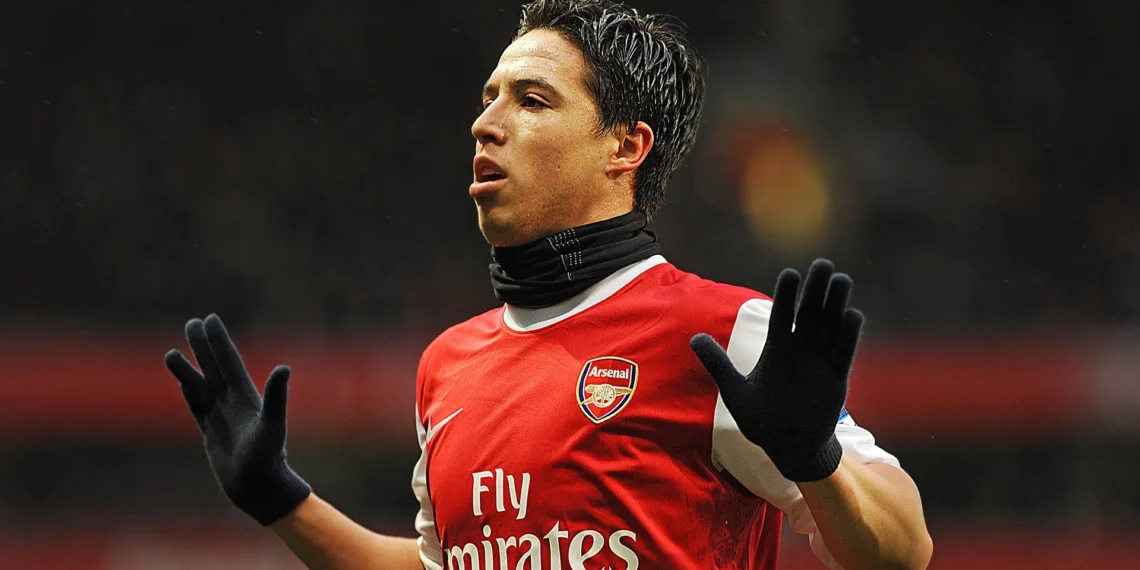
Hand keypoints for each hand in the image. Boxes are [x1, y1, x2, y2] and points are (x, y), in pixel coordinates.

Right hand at [164, 314, 310, 524]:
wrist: (257, 486)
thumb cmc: (268, 457)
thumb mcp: (272, 425)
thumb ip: (276, 397)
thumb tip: (284, 368)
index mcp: (246, 396)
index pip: (229, 361)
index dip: (220, 341)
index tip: (210, 319)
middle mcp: (233, 402)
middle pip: (214, 367)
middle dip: (203, 346)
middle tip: (192, 322)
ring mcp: (221, 416)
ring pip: (200, 385)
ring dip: (188, 368)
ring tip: (171, 352)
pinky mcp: (211, 432)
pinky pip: (196, 406)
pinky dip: (188, 391)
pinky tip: (182, 380)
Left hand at [690, 259, 862, 481]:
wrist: (789, 449)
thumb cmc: (762, 421)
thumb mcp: (735, 391)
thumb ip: (718, 363)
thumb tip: (693, 337)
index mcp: (777, 349)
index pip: (782, 315)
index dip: (786, 295)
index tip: (790, 273)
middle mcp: (801, 350)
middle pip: (810, 313)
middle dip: (816, 289)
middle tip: (823, 263)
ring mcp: (820, 362)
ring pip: (830, 326)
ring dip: (836, 303)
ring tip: (841, 279)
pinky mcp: (836, 378)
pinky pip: (843, 353)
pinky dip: (848, 335)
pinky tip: (852, 314)